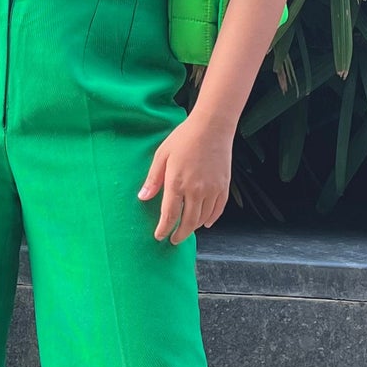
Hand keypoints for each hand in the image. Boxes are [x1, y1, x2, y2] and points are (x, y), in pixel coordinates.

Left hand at [137, 113, 233, 242]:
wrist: (212, 127)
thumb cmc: (184, 138)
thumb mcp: (162, 156)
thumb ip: (153, 179)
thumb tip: (143, 198)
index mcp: (176, 183)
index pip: (169, 215)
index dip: (164, 229)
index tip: (159, 236)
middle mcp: (195, 190)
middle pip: (188, 222)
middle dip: (180, 234)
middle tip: (174, 239)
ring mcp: (211, 189)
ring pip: (203, 218)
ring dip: (194, 227)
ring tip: (187, 229)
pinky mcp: (223, 186)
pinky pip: (218, 210)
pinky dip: (211, 219)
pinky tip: (206, 222)